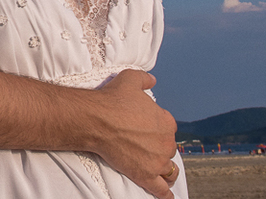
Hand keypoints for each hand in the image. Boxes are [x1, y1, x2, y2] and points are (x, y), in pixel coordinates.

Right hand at [89, 70, 178, 198]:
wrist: (96, 119)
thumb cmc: (111, 99)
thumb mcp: (129, 79)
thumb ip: (144, 79)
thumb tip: (152, 80)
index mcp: (166, 121)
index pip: (168, 128)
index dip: (157, 128)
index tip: (146, 129)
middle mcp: (166, 142)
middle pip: (168, 148)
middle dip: (159, 148)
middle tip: (143, 147)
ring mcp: (157, 161)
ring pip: (169, 170)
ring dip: (166, 171)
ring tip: (160, 172)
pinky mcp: (146, 175)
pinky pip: (161, 190)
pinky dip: (165, 194)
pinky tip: (167, 196)